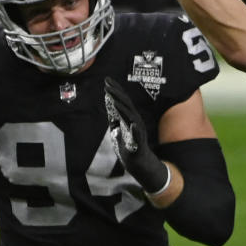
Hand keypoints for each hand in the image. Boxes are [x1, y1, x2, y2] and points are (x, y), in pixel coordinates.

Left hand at [104, 77, 169, 193]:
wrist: (139, 164)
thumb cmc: (129, 147)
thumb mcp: (118, 131)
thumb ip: (115, 120)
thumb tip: (109, 109)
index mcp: (130, 118)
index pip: (123, 101)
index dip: (115, 91)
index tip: (106, 81)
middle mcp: (136, 122)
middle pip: (126, 105)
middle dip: (116, 93)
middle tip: (107, 83)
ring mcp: (138, 132)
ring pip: (130, 117)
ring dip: (122, 107)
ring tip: (113, 99)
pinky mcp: (139, 144)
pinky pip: (138, 136)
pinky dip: (136, 130)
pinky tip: (133, 124)